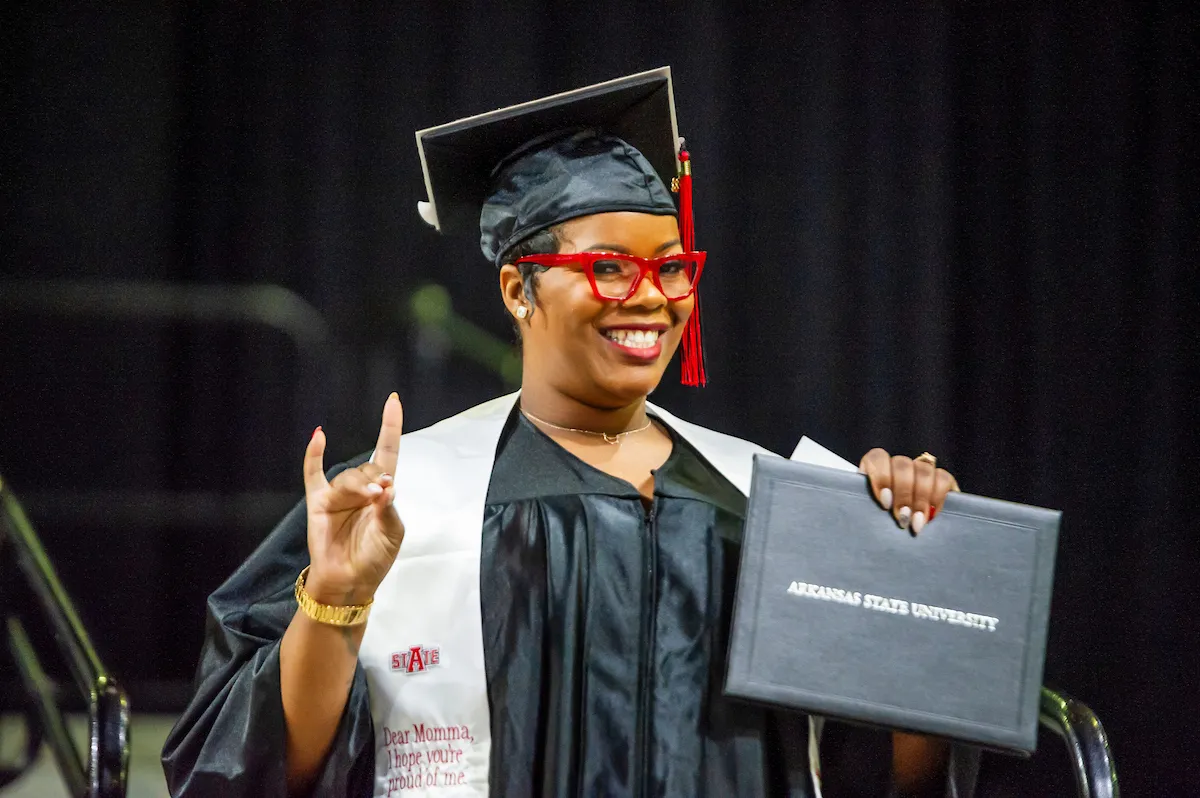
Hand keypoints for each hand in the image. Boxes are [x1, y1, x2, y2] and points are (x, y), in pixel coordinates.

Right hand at [302, 393, 404, 604]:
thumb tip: (385, 485)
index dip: (390, 427)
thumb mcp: (393, 534)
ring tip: (368, 499)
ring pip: (347, 476)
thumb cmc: (374, 559)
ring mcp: (337, 494)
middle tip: (379, 496)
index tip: (393, 401)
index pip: (387, 451)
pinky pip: (313, 474)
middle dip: (374, 478)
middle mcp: (359, 488)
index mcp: (382, 492)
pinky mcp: (318, 502)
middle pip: (367, 467)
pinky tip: (319, 436)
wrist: (349, 583)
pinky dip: (313, 455)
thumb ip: (389, 509)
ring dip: (358, 484)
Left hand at [859, 448, 959, 534]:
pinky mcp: (942, 479)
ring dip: (920, 499)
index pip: (878, 458)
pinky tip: (932, 515)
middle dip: (903, 495)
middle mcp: (899, 464)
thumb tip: (873, 508)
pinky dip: (937, 497)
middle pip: (902, 466)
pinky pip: (943, 478)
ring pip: (923, 471)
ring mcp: (921, 469)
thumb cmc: (879, 523)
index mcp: (875, 467)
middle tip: (902, 518)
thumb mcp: (871, 513)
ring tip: (916, 521)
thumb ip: (869, 506)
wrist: (902, 537)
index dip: (882, 478)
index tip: (885, 502)